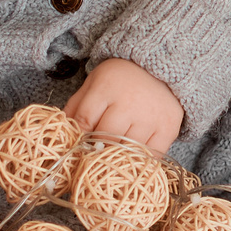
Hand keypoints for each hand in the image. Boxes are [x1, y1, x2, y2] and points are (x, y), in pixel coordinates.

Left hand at [65, 58, 184, 153]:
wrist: (162, 69)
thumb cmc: (121, 80)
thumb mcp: (94, 84)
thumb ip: (76, 107)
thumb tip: (62, 136)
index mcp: (107, 86)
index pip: (84, 120)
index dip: (77, 138)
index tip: (76, 147)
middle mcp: (130, 102)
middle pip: (106, 139)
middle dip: (96, 150)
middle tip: (94, 156)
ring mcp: (151, 117)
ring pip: (127, 150)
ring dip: (118, 157)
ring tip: (113, 158)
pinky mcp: (168, 129)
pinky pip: (151, 156)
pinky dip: (140, 161)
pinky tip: (134, 158)